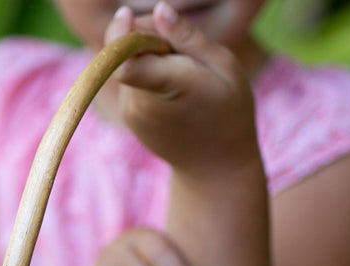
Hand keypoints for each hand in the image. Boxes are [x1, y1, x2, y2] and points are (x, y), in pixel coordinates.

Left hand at [106, 3, 260, 177]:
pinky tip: (174, 87)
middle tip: (183, 48)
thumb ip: (189, 38)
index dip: (119, 32)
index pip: (123, 60)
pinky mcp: (128, 115)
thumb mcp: (225, 67)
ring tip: (183, 72)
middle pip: (125, 52)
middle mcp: (141, 102)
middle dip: (145, 35)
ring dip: (149, 55)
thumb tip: (159, 10)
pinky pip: (130, 78)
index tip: (127, 14)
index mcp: (168, 86)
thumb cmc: (229, 112)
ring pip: (127, 62)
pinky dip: (147, 71)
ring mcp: (130, 112)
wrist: (216, 167)